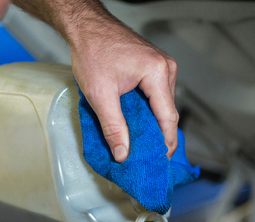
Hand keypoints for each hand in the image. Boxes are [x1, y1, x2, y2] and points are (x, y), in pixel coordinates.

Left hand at [70, 17, 178, 162]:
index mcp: (158, 73)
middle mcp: (166, 69)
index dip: (164, 144)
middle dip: (158, 137)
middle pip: (167, 113)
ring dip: (151, 125)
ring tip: (139, 145)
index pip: (168, 118)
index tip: (158, 163)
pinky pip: (156, 96)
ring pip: (162, 106)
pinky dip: (147, 112)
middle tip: (146, 159)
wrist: (86, 26)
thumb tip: (123, 154)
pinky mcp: (154, 68)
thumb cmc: (92, 51)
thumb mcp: (100, 95)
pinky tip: (136, 125)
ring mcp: (162, 67)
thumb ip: (113, 127)